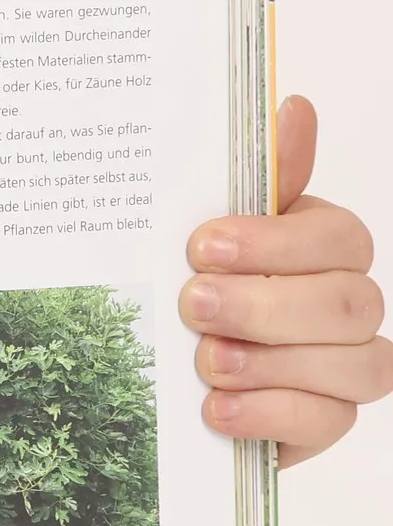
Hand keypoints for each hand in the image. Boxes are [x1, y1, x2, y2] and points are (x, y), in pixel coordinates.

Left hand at [183, 96, 392, 466]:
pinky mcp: (325, 419)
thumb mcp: (214, 227)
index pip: (339, 238)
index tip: (202, 247)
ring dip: (271, 362)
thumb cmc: (203, 281)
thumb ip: (261, 178)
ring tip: (206, 360)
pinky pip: (327, 420)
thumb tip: (294, 105)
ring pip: (352, 364)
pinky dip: (270, 414)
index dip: (275, 244)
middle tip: (195, 305)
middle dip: (265, 306)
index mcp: (324, 246)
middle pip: (346, 304)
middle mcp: (348, 303)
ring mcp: (345, 364)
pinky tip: (217, 407)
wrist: (171, 366)